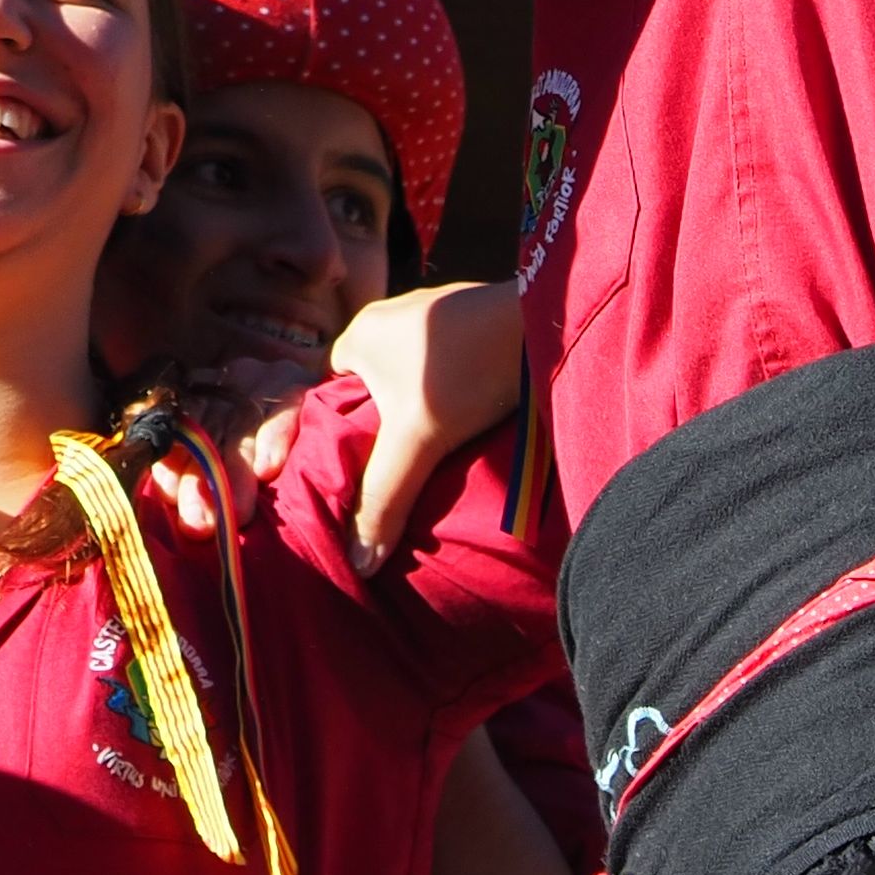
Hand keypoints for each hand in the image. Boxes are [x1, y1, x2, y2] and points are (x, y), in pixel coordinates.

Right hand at [332, 280, 528, 567]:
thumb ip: (384, 498)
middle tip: (400, 461)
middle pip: (370, 384)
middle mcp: (388, 316)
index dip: (336, 431)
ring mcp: (431, 312)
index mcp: (359, 335)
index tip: (357, 465)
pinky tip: (469, 414)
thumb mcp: (418, 441)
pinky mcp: (469, 318)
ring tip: (436, 444)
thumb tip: (358, 562)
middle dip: (382, 423)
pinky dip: (449, 388)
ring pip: (409, 373)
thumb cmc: (470, 370)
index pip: (327, 391)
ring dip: (420, 407)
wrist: (547, 322)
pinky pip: (442, 360)